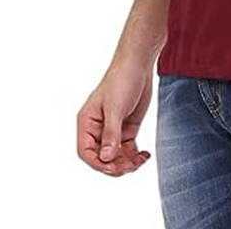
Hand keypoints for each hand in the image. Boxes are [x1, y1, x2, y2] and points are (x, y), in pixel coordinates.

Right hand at [76, 58, 152, 176]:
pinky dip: (135, 156)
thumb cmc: (121, 80)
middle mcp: (98, 129)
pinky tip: (145, 156)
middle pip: (102, 158)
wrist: (138, 64)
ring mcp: (113, 130)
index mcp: (87, 123)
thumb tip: (106, 158)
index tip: (113, 166)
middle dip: (115, 165)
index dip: (98, 163)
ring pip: (115, 157)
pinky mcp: (126, 129)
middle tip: (130, 165)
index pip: (86, 152)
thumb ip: (111, 134)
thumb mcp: (116, 108)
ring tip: (140, 160)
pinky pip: (128, 150)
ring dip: (126, 163)